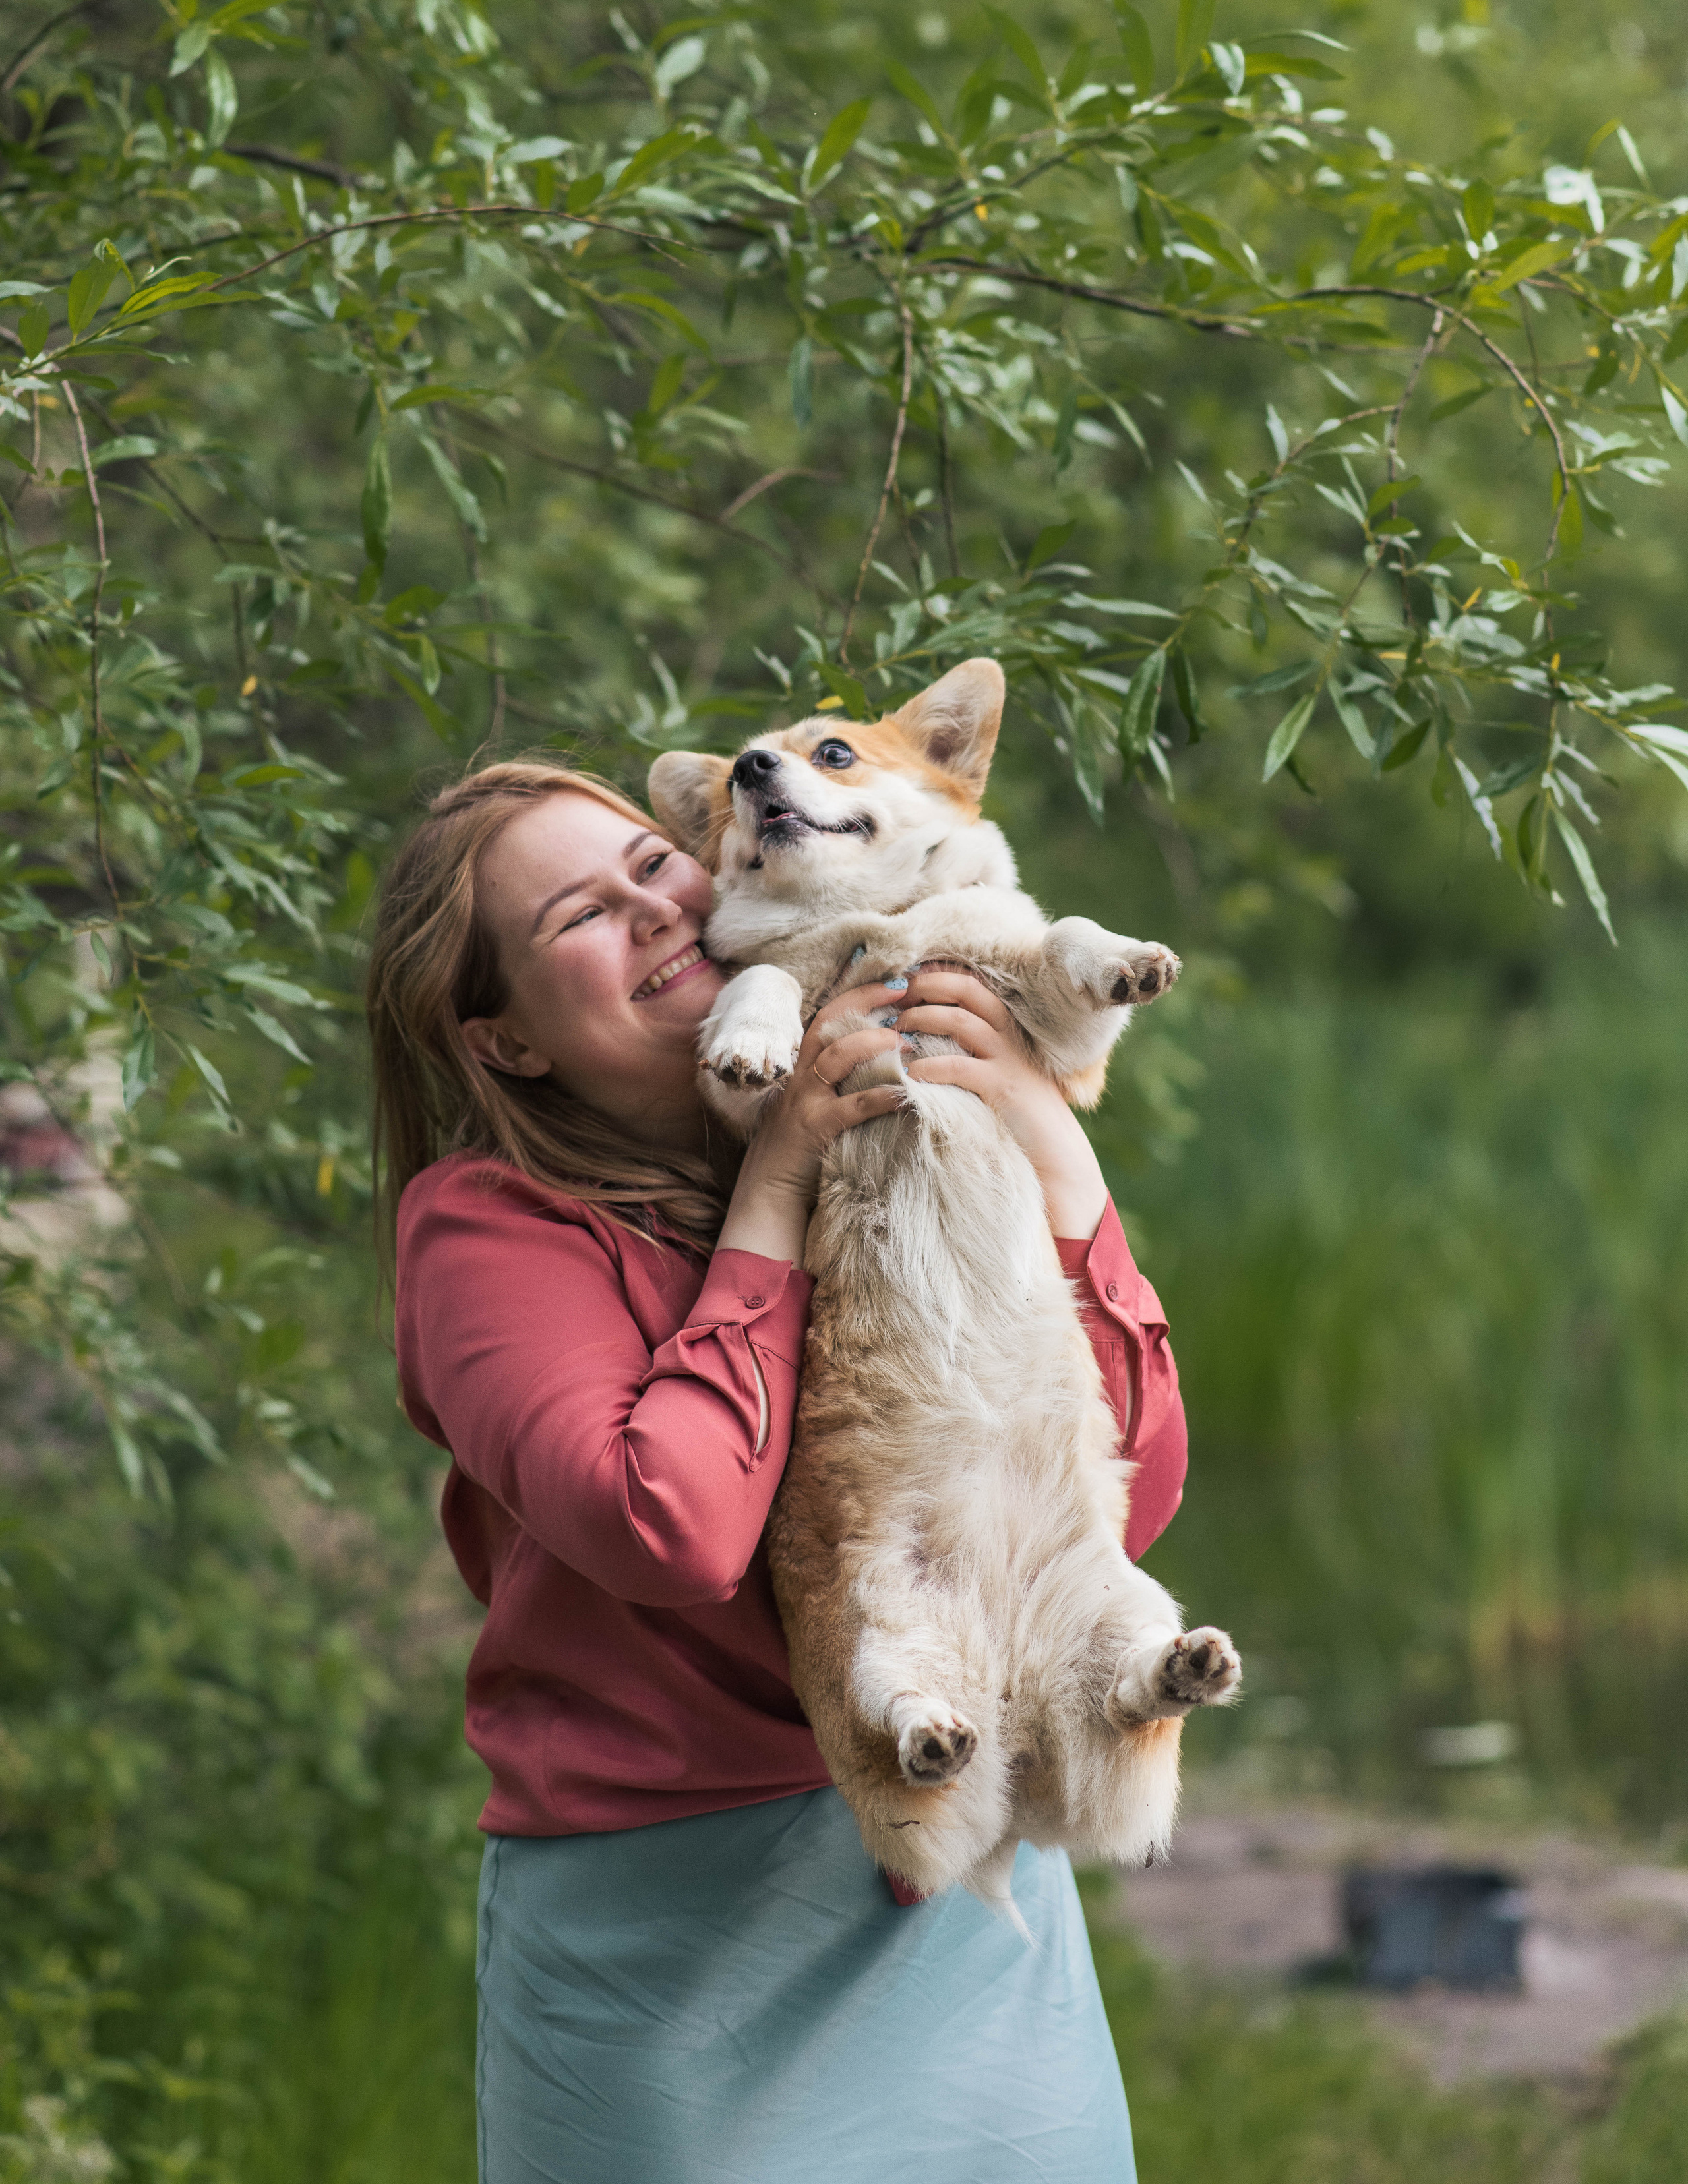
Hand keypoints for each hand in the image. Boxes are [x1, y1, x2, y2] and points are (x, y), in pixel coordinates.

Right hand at [716, 985, 906, 1265]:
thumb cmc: (800, 1148)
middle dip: (865, 1001)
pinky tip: (907, 1094)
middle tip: (904, 991)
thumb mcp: (816, 1105)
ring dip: (874, 1042)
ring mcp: (805, 1101)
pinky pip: (852, 1106)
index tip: (894, 983)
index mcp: (803, 1068)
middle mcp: (800, 1077)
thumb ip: (841, 1082)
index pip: (827, 1017)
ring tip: (906, 1039)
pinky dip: (882, 1097)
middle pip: (828, 1023)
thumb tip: (888, 1061)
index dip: (858, 994)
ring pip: (837, 1056)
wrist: (768, 1190)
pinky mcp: (815, 1128)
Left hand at [894, 967, 1108, 1240]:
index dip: (937, 976)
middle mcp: (1009, 1037)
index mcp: (1005, 1030)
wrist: (1056, 1154)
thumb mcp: (993, 1075)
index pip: (971, 986)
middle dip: (927, 986)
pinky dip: (932, 1067)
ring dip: (923, 1019)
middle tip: (892, 994)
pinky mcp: (1004, 1089)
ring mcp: (1008, 1061)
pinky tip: (910, 1073)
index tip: (904, 978)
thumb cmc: (1016, 1117)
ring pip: (962, 1022)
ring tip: (894, 1030)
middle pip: (968, 991)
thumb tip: (919, 1040)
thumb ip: (968, 1054)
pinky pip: (962, 1068)